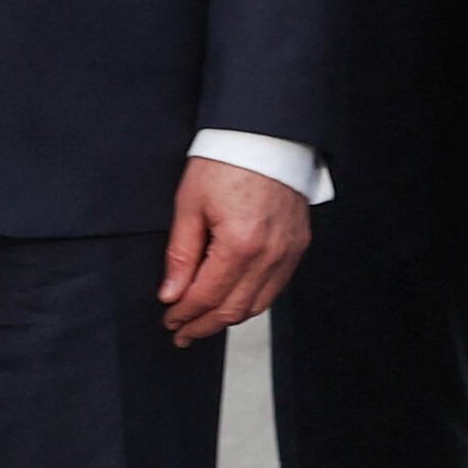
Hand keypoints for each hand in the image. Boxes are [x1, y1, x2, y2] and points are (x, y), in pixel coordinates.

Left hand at [161, 155, 308, 341]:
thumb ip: (181, 255)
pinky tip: (233, 302)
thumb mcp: (190, 204)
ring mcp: (289, 252)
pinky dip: (252, 300)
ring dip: (228, 318)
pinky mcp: (298, 245)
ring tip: (203, 323)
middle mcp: (270, 254)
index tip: (169, 320)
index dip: (185, 314)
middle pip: (235, 308)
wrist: (265, 135)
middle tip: (182, 333)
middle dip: (204, 325)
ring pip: (258, 304)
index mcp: (240, 244)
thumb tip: (171, 294)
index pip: (208, 295)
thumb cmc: (224, 161)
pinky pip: (275, 287)